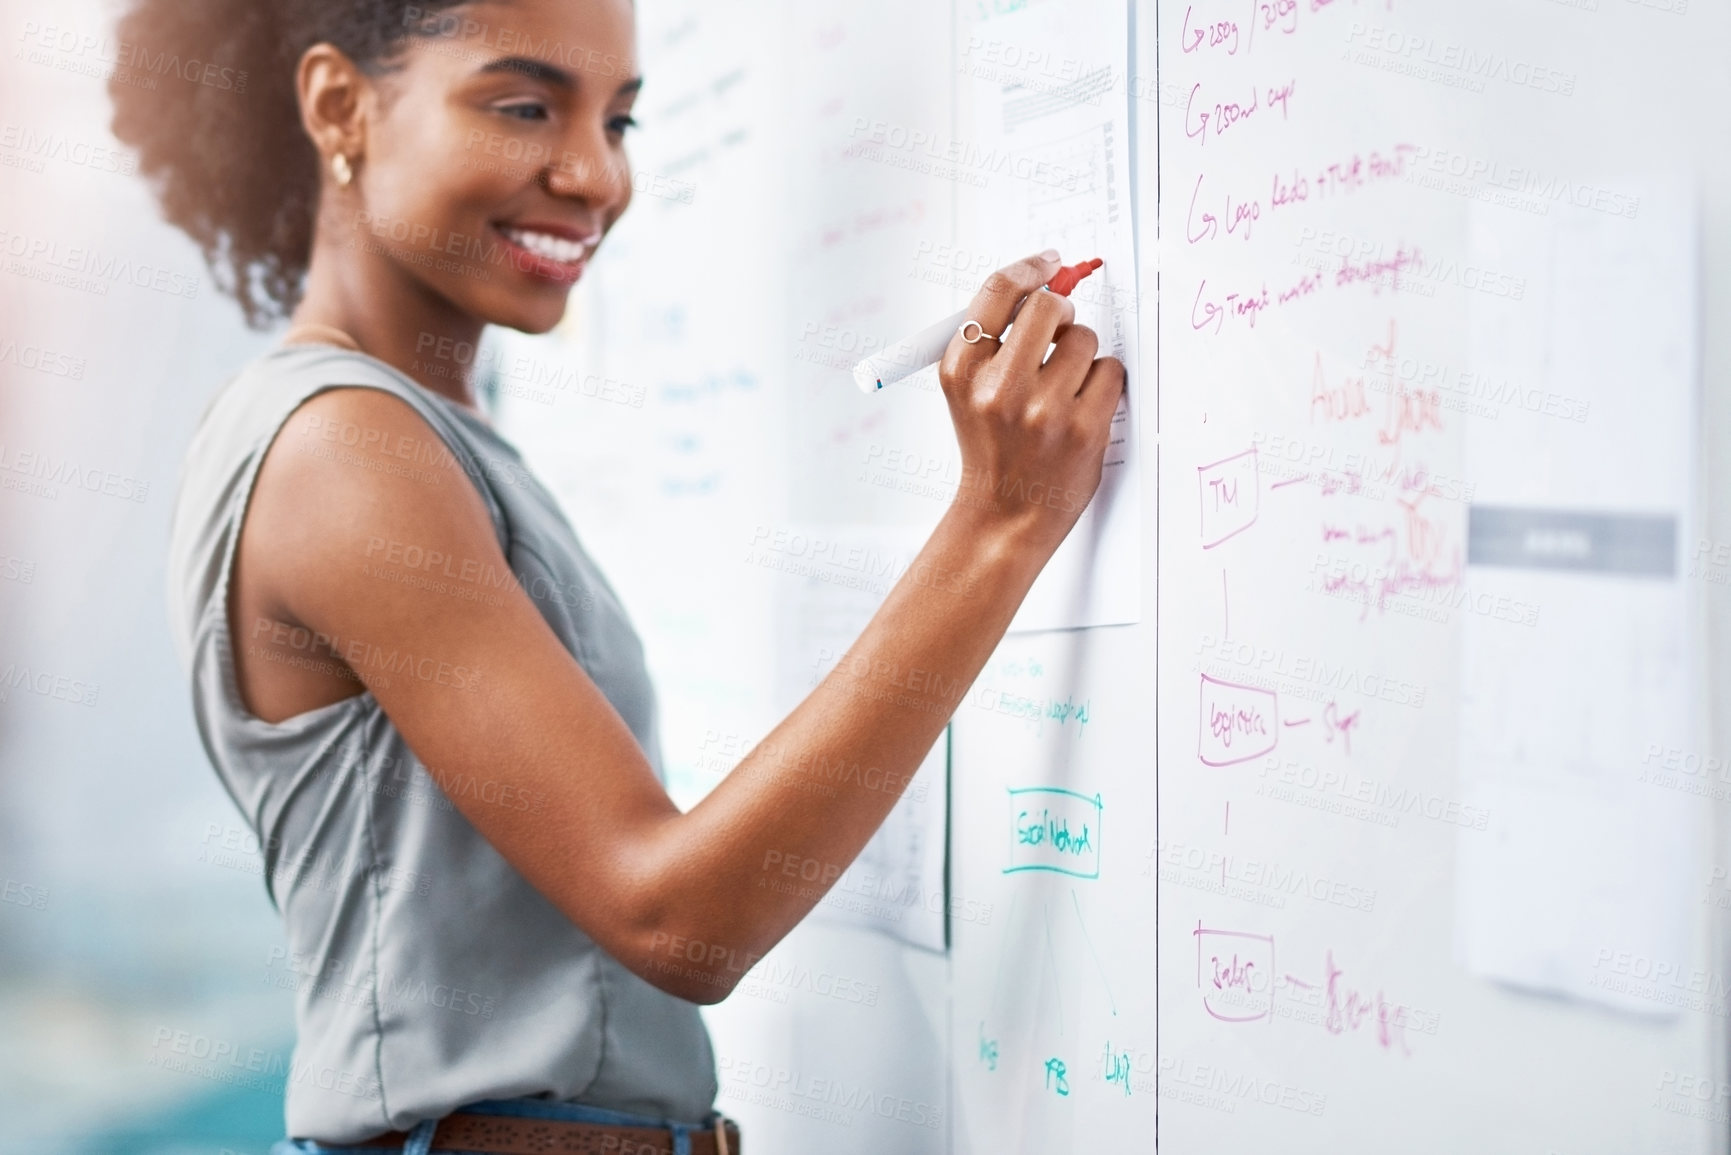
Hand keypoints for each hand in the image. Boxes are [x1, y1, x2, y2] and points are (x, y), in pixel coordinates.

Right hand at [937, 251, 1126, 554]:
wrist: (1004, 513)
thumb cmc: (992, 444)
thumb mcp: (968, 388)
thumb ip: (995, 336)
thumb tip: (1044, 280)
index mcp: (962, 370)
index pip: (999, 291)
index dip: (1030, 268)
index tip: (1048, 263)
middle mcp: (998, 389)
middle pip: (1048, 306)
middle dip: (1061, 312)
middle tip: (1058, 331)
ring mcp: (1043, 411)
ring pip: (1084, 338)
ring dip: (1081, 353)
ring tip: (1064, 386)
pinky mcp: (1083, 429)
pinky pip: (1110, 370)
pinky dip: (1102, 381)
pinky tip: (1082, 405)